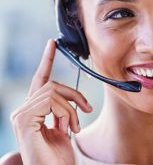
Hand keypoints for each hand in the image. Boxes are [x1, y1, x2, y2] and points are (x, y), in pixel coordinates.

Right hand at [10, 39, 92, 164]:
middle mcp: (23, 111)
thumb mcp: (65, 129)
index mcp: (33, 112)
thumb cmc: (59, 158)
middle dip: (74, 95)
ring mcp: (20, 115)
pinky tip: (65, 129)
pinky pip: (51, 101)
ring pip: (53, 92)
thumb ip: (64, 112)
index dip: (46, 61)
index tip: (52, 43)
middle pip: (51, 84)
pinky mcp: (24, 120)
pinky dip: (66, 113)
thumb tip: (75, 101)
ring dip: (71, 109)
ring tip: (74, 128)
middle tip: (86, 110)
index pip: (40, 81)